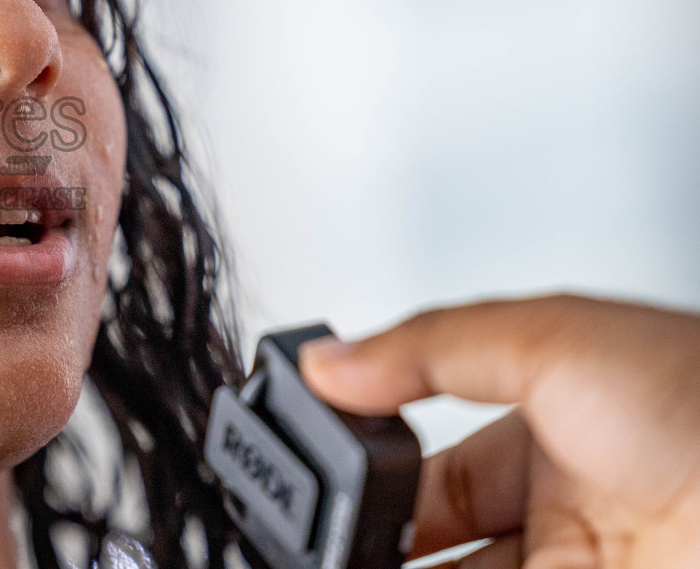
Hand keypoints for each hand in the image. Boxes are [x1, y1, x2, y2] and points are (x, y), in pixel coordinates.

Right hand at [298, 294, 699, 567]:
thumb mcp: (555, 339)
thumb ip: (429, 347)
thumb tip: (330, 361)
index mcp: (559, 428)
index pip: (436, 472)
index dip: (370, 480)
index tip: (312, 487)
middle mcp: (572, 513)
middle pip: (439, 546)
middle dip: (372, 545)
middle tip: (317, 543)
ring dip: (392, 567)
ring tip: (333, 559)